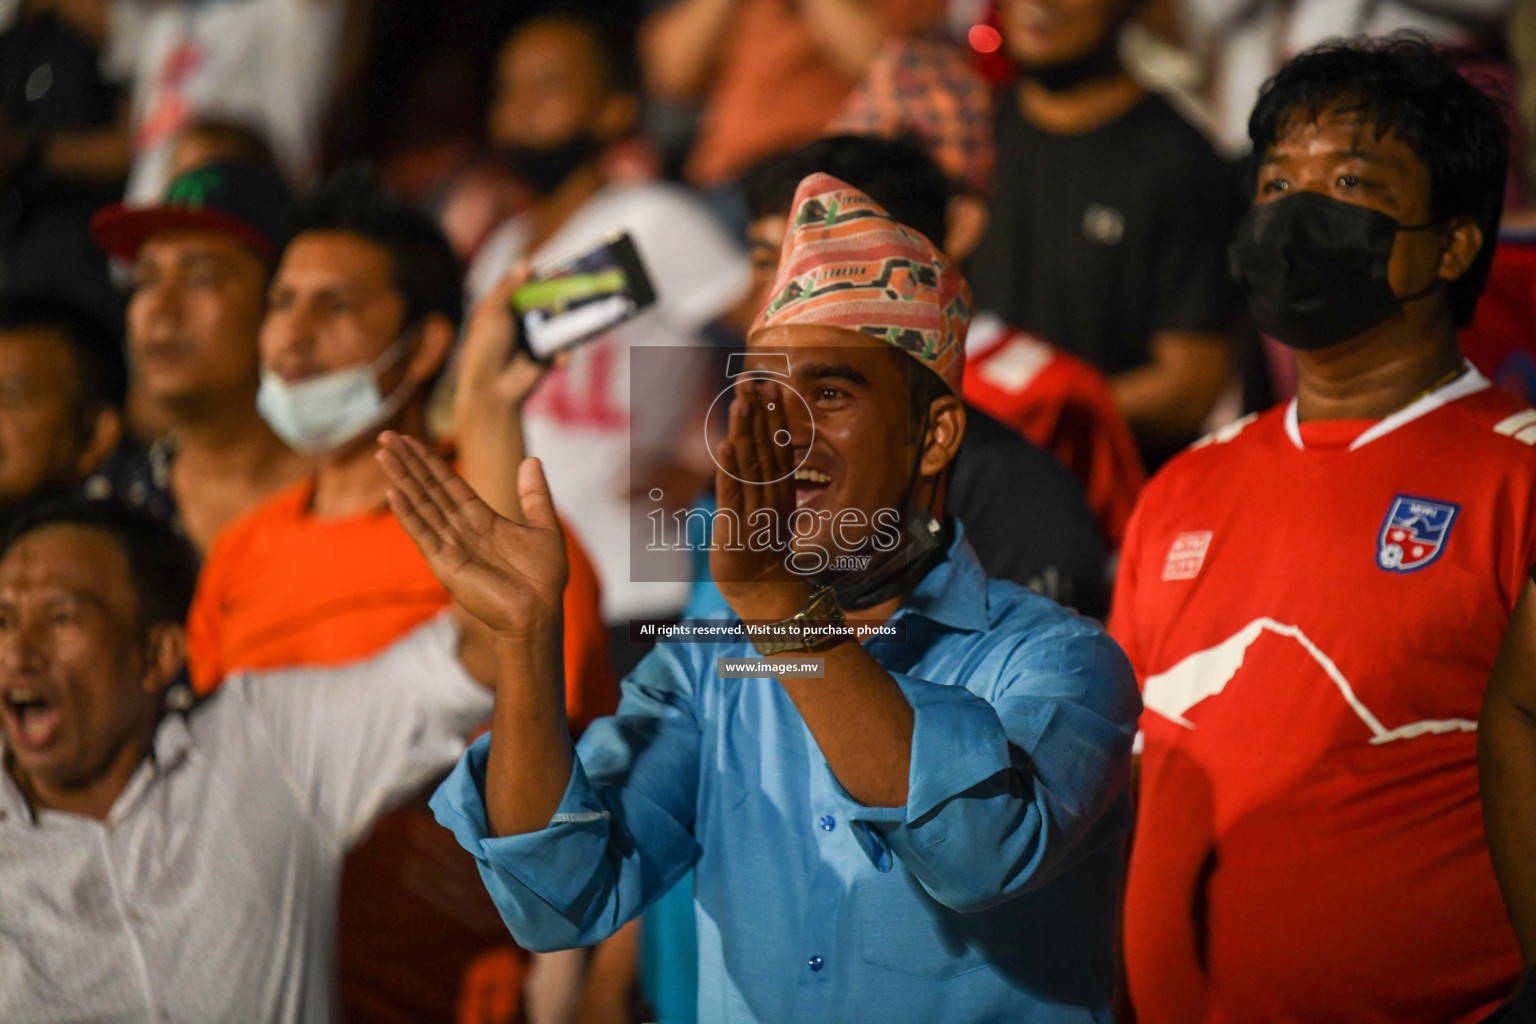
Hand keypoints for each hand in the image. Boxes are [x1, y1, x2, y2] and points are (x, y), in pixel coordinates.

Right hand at [379, 432, 567, 638]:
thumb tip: (531, 460)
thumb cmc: (543, 578)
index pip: (449, 484)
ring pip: (422, 505)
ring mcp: (451, 545)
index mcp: (482, 519)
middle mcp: (461, 529)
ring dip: (402, 480)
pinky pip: (424, 534)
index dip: (430, 462)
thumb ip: (535, 495)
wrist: (539, 612)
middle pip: (429, 489)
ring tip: (384, 455)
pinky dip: (409, 514)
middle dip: (409, 463)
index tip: (411, 440)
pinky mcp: (446, 563)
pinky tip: (393, 493)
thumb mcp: (544, 527)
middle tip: (386, 437)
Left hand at [453, 265, 563, 433]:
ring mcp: (538, 338)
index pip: (529, 286)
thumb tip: (525, 262)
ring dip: (569, 324)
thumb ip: (507, 287)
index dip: (545, 277)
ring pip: (561, 324)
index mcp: (507, 306)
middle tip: (580, 289)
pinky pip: (564, 348)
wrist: (493, 388)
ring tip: (577, 323)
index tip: (562, 269)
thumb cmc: (485, 347)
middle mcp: (524, 319)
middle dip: (564, 296)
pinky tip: (559, 360)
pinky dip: (564, 353)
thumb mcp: (492, 311)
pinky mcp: (549, 356)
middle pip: (550, 302)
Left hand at [710, 379, 809, 621]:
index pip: (779, 445)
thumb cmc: (763, 551)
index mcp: (781, 490)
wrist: (765, 594)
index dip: (774, 415)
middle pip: (766, 447)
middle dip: (758, 412)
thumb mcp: (768, 512)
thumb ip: (765, 484)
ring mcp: (755, 511)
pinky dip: (729, 469)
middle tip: (751, 380)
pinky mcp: (735, 527)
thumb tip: (755, 454)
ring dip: (745, 431)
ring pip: (750, 464)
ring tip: (740, 402)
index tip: (768, 385)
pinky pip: (732, 493)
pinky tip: (726, 445)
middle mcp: (772, 496)